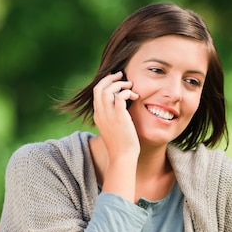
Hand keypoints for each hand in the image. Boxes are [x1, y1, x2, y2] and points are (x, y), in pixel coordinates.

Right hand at [92, 72, 139, 200]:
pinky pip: (120, 96)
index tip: (115, 79)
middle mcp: (101, 114)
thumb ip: (113, 118)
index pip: (96, 93)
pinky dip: (127, 92)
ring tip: (130, 85)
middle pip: (99, 88)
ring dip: (119, 84)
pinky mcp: (119, 117)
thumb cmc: (121, 145)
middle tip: (121, 74)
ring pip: (108, 90)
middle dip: (110, 78)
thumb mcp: (112, 129)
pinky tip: (134, 96)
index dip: (105, 83)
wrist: (122, 157)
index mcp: (98, 116)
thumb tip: (121, 109)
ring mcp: (109, 116)